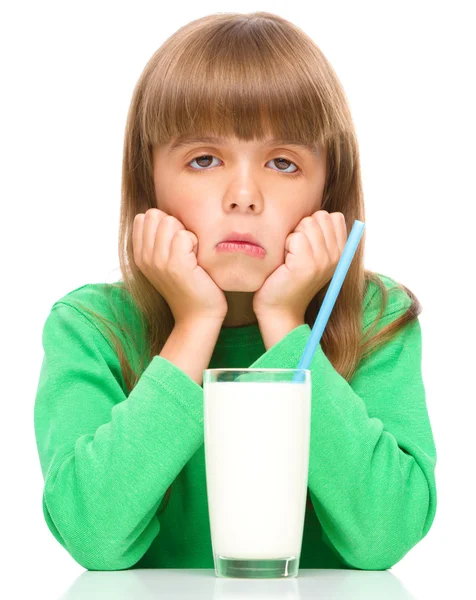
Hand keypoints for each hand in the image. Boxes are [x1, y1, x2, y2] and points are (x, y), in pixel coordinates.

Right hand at [132, 208, 227, 323]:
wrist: (198, 315)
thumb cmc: (189, 285)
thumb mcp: (166, 261)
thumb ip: (159, 239)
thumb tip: (163, 214)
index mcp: (139, 255)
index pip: (145, 217)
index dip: (165, 224)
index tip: (175, 246)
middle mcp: (144, 257)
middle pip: (156, 215)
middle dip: (175, 226)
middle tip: (185, 250)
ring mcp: (158, 262)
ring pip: (170, 222)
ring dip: (186, 235)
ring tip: (190, 256)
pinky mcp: (176, 266)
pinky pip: (184, 235)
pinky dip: (195, 244)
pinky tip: (197, 262)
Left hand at [253, 210, 347, 320]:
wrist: (279, 309)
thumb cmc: (290, 280)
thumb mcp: (313, 258)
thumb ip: (321, 236)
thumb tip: (321, 213)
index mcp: (342, 253)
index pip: (334, 217)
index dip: (315, 225)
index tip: (307, 245)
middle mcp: (336, 256)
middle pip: (320, 217)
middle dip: (302, 228)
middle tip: (295, 252)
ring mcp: (323, 261)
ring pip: (306, 224)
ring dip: (292, 237)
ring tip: (290, 257)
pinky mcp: (306, 265)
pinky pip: (294, 237)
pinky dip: (284, 246)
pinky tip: (284, 263)